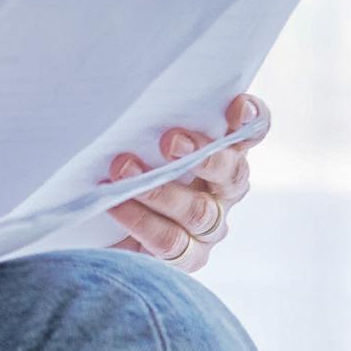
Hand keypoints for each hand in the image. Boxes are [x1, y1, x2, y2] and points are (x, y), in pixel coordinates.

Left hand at [101, 93, 264, 273]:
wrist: (98, 221)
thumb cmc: (128, 162)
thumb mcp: (142, 135)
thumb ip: (155, 119)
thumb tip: (140, 93)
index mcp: (225, 150)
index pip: (252, 130)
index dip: (252, 118)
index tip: (238, 108)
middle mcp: (225, 189)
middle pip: (232, 173)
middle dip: (202, 156)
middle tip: (169, 141)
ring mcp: (211, 226)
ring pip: (200, 211)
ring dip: (160, 190)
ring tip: (124, 170)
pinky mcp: (188, 257)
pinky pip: (171, 242)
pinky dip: (141, 221)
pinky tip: (117, 205)